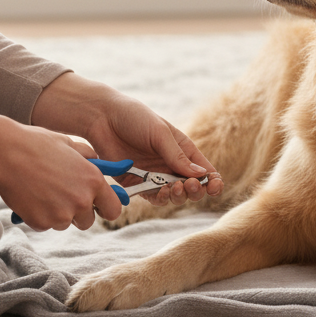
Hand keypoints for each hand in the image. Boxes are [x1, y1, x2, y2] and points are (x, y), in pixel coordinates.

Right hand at [0, 115, 122, 229]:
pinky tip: (32, 196)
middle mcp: (81, 201)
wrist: (6, 153)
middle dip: (78, 212)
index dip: (105, 208)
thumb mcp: (71, 144)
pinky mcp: (41, 222)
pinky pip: (45, 225)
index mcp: (93, 181)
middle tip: (63, 196)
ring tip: (43, 191)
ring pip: (65, 223)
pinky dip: (40, 215)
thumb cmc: (38, 144)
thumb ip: (89, 157)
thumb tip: (98, 164)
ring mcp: (61, 215)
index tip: (98, 205)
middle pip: (88, 221)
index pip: (113, 209)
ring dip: (57, 213)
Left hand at [31, 73, 223, 207]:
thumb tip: (201, 174)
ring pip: (174, 195)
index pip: (204, 169)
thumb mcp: (160, 133)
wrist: (102, 119)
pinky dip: (161, 199)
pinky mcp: (138, 184)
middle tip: (190, 185)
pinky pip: (154, 197)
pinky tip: (162, 192)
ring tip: (175, 188)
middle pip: (192, 186)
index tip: (214, 185)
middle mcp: (171, 164)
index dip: (212, 180)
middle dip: (195, 190)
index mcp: (182, 149)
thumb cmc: (134, 118)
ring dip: (179, 196)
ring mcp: (155, 176)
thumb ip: (177, 156)